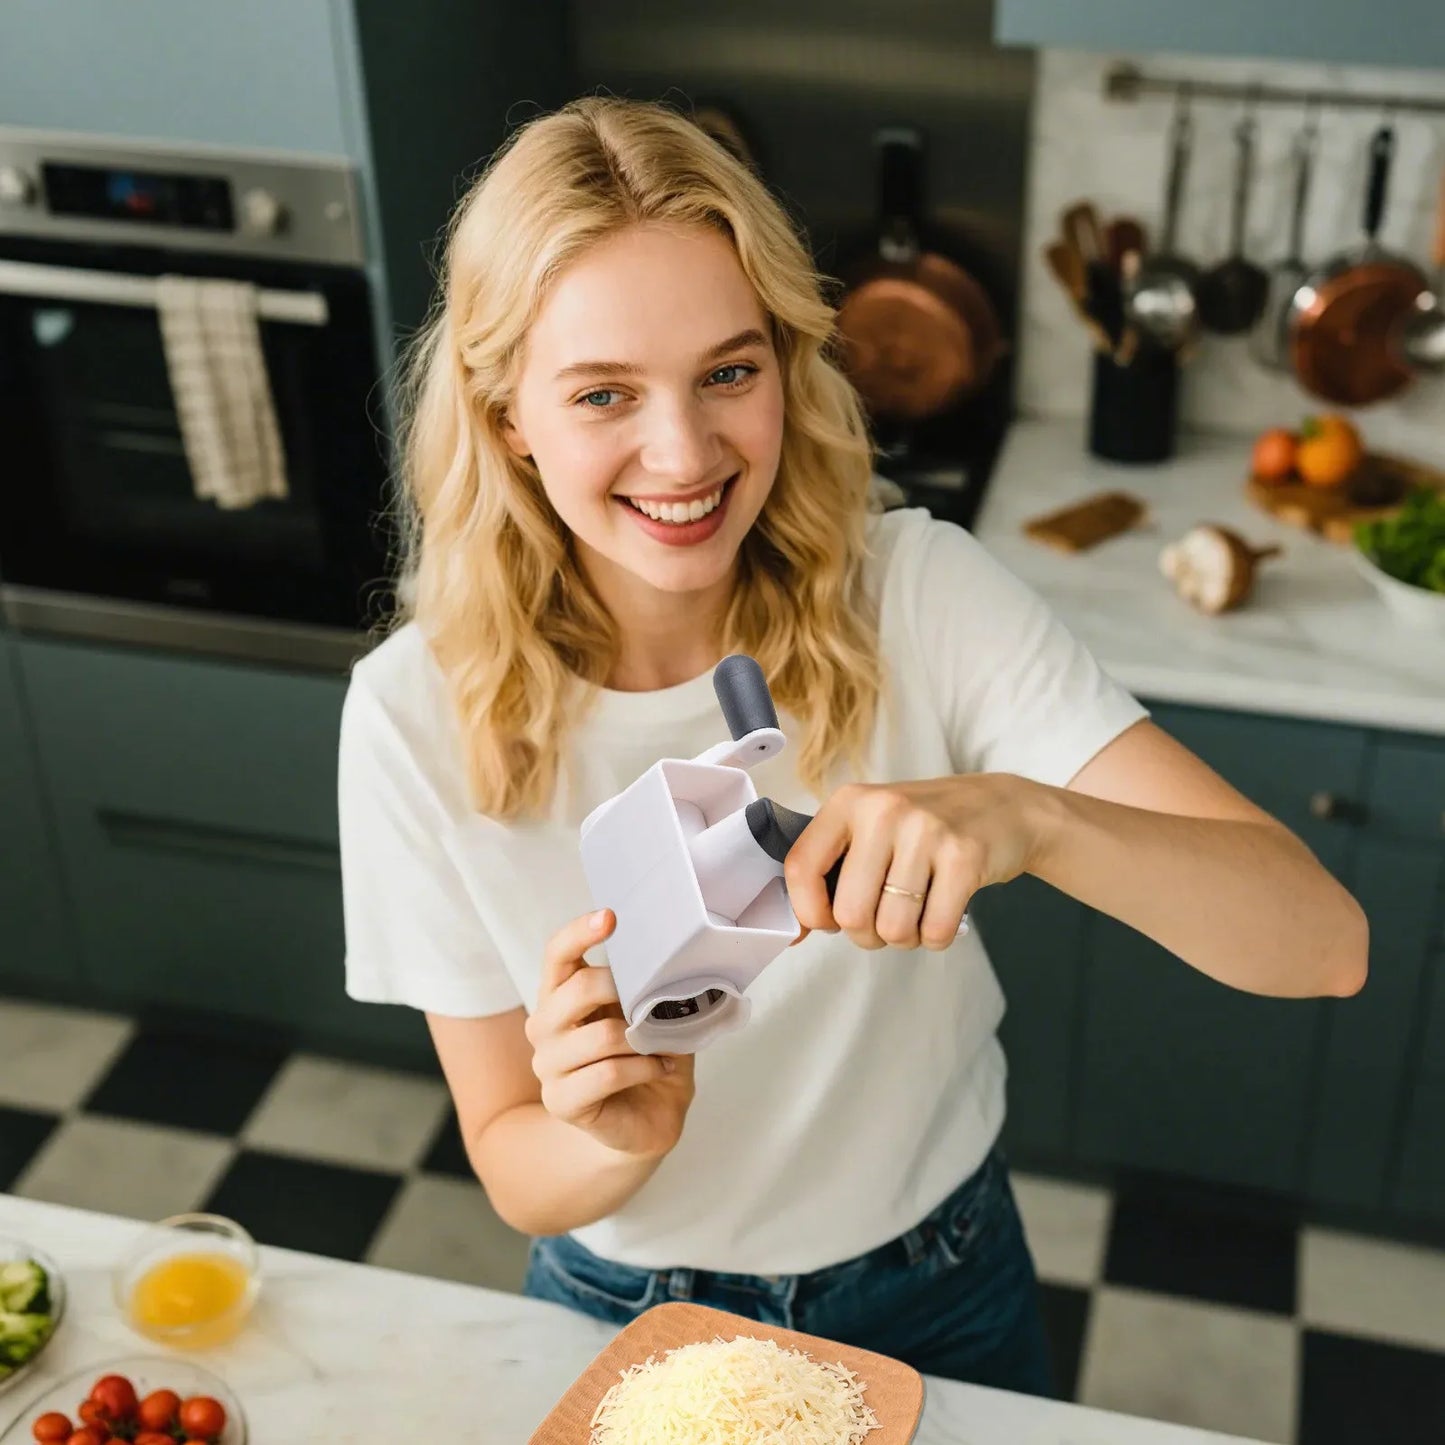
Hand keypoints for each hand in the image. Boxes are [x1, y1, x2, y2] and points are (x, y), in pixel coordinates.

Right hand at [527, 909, 696, 1157]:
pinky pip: (607, 1074)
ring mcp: (548, 1065)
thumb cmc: (647, 1057)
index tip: (610, 917)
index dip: (579, 932)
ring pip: (600, 1036)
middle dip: (624, 989)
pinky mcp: (561, 1101)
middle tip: (656, 1002)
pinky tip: (660, 1068)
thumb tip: (676, 957)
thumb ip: (650, 986)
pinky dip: (643, 1068)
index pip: (557, 954)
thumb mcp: (651, 1013)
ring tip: (664, 1046)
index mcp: (561, 995)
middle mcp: (544, 1026)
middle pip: (577, 989)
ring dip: (643, 1040)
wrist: (649, 1119)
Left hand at [784, 774, 1049, 950]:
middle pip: (850, 913)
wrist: (1003, 807)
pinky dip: (936, 937)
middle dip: (866, 934)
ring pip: (893, 928)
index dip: (807, 911)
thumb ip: (830, 870)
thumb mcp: (871, 827)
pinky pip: (935, 931)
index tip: (825, 922)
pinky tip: (943, 911)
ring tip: (917, 911)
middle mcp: (885, 811)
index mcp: (850, 802)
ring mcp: (927, 832)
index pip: (801, 868)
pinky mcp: (965, 857)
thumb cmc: (926, 827)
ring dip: (904, 937)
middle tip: (884, 917)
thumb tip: (794, 932)